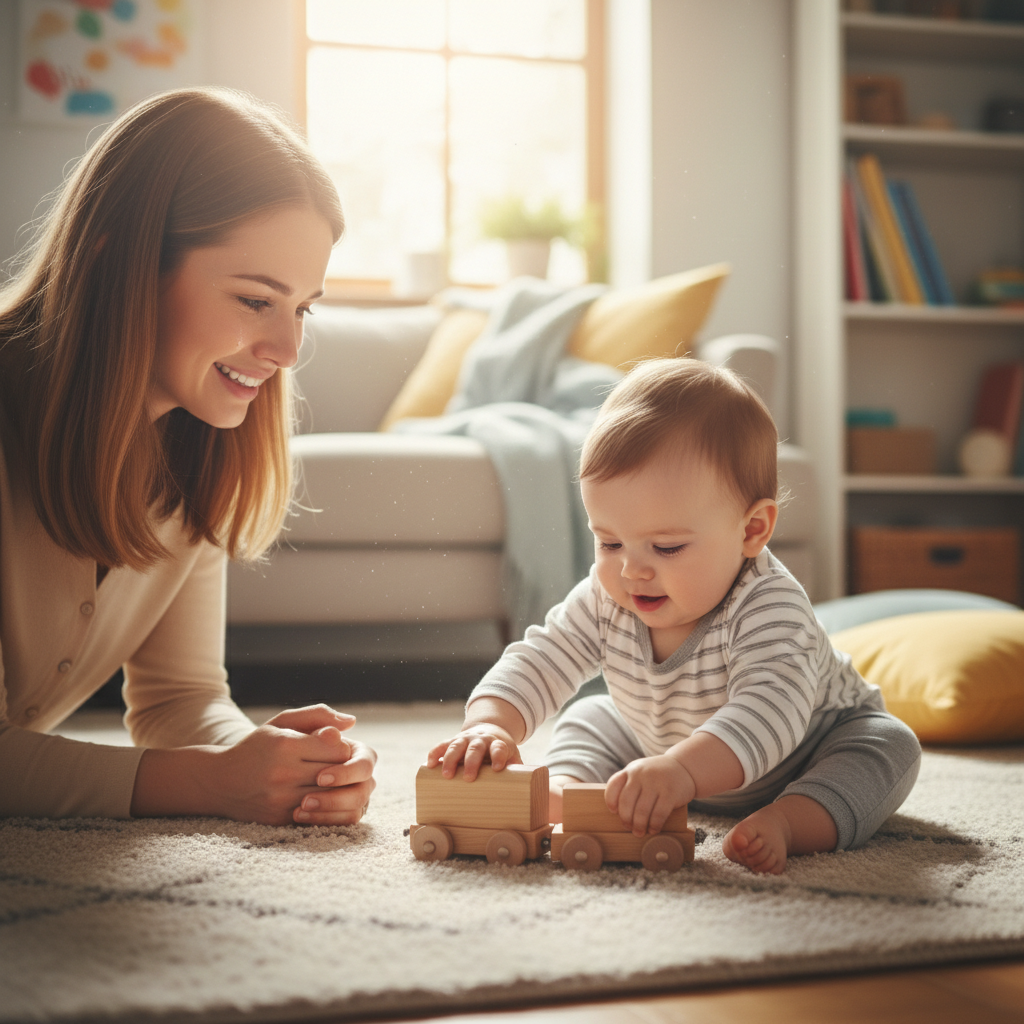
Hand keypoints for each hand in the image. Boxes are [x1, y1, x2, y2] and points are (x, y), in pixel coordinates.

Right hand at [208, 705, 374, 825]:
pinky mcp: (280, 819)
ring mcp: (281, 799)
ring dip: (338, 789)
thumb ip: (318, 715)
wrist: (220, 782)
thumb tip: (351, 722)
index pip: (337, 748)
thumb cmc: (258, 746)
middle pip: (336, 773)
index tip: (337, 747)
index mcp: (285, 745)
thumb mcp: (282, 722)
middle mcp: (282, 773)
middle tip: (341, 765)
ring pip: (330, 796)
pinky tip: (322, 796)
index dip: (343, 748)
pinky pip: (317, 815)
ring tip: (334, 780)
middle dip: (344, 769)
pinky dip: (326, 807)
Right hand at [426, 724, 521, 780]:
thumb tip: (525, 793)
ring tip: (446, 775)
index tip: (497, 768)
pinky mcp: (453, 740)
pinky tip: (429, 764)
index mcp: (497, 744)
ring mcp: (465, 738)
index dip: (499, 757)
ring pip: (456, 745)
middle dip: (471, 762)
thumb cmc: (501, 751)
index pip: (499, 748)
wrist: (490, 730)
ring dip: (450, 759)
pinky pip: (441, 745)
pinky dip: (434, 753)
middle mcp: (481, 739)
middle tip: (468, 778)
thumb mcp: (512, 757)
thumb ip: (516, 772)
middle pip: (475, 748)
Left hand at [605, 754, 694, 836]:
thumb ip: (628, 785)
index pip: (613, 786)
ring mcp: (656, 782)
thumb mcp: (640, 772)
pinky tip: (654, 829)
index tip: (614, 812)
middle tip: (629, 828)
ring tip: (640, 832)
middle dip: (626, 819)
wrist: (684, 767)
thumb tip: (617, 812)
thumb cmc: (657, 775)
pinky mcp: (670, 792)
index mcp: (631, 770)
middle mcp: (641, 774)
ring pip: (642, 810)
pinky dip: (654, 825)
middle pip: (626, 802)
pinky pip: (659, 814)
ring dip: (640, 826)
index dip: (610, 801)